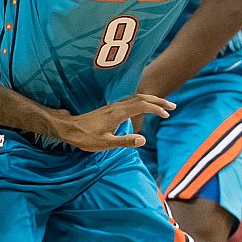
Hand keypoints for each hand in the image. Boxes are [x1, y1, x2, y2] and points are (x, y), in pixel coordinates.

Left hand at [53, 94, 174, 150]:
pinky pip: (130, 101)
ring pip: (136, 98)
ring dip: (151, 100)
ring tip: (162, 106)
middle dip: (158, 101)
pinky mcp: (110, 108)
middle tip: (173, 106)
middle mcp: (117, 106)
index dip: (156, 109)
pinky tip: (143, 107)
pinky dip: (141, 102)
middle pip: (142, 98)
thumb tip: (143, 140)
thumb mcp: (106, 143)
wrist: (68, 128)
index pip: (142, 106)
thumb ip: (125, 141)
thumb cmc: (85, 137)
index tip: (166, 115)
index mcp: (118, 113)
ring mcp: (113, 106)